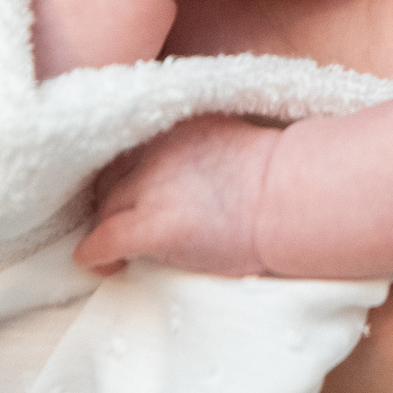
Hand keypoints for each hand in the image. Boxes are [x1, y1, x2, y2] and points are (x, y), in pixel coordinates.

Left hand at [74, 114, 280, 276]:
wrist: (297, 200)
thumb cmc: (282, 181)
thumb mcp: (233, 141)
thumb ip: (198, 151)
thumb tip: (181, 180)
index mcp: (179, 125)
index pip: (129, 147)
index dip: (125, 174)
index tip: (129, 191)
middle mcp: (157, 148)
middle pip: (111, 177)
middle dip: (113, 202)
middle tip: (123, 225)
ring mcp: (152, 186)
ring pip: (105, 208)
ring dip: (106, 228)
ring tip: (118, 252)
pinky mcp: (154, 225)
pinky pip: (104, 240)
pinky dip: (95, 255)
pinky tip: (102, 267)